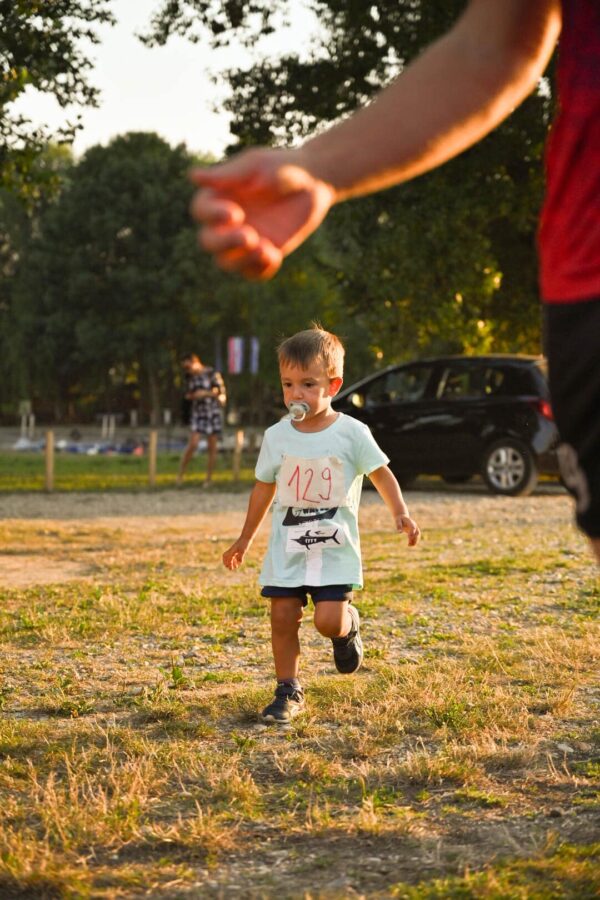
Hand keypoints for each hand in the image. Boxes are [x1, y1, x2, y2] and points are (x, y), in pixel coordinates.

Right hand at [189, 148, 334, 279]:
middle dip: (225, 243)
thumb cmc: (281, 167)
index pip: (201, 212)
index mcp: (218, 198)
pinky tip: (275, 255)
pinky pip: (253, 273)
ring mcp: (243, 241)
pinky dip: (261, 270)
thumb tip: (192, 176)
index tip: (236, 213)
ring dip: (243, 260)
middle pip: (208, 242)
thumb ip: (228, 175)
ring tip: (265, 250)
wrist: (313, 183)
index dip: (212, 216)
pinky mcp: (262, 254)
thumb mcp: (256, 167)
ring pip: (227, 263)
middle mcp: (225, 222)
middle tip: (250, 236)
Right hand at [223, 538, 249, 569]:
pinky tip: (238, 562)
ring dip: (232, 562)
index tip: (231, 568)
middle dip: (227, 563)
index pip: (228, 559)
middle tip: (230, 568)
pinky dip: (235, 559)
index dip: (229, 564)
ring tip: (235, 567)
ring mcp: (234, 550)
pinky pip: (234, 555)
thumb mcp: (243, 550)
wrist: (246, 537)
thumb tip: (239, 563)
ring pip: (230, 557)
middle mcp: (232, 551)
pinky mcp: (237, 549)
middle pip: (226, 558)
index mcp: (231, 551)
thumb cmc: (244, 543)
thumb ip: (240, 557)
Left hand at [396, 514, 420, 546]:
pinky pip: (416, 536)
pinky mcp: (414, 531)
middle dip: (414, 538)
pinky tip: (411, 545)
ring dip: (415, 541)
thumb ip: (398, 525)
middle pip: (417, 532)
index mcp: (410, 522)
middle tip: (409, 544)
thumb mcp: (397, 521)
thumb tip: (399, 532)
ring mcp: (415, 528)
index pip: (413, 527)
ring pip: (418, 535)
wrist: (403, 517)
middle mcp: (414, 525)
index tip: (409, 537)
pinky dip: (415, 541)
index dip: (412, 532)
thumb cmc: (399, 519)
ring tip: (410, 545)